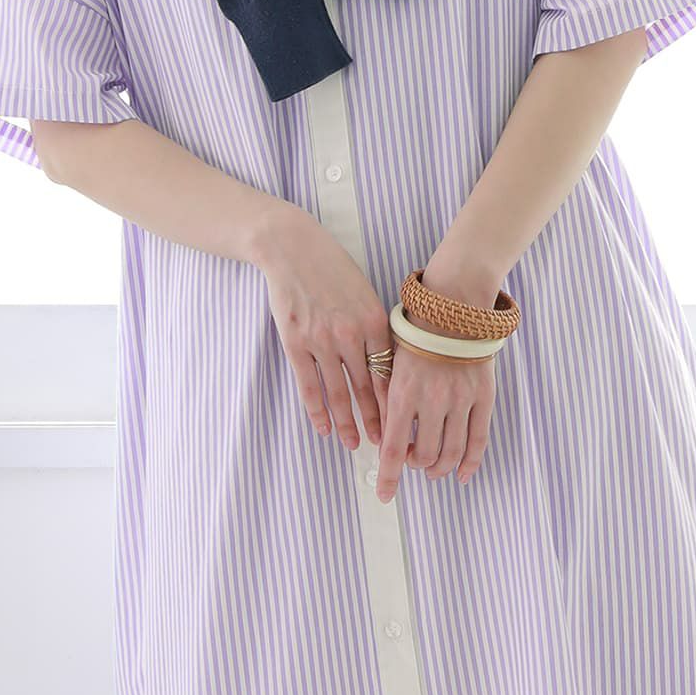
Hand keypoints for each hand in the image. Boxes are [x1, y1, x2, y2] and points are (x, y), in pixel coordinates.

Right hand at [257, 205, 390, 450]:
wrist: (293, 249)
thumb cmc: (334, 271)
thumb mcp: (366, 295)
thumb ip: (377, 329)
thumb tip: (388, 366)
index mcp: (375, 322)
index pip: (389, 373)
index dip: (395, 403)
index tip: (402, 425)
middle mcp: (351, 334)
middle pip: (366, 388)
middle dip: (376, 420)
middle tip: (383, 445)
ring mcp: (322, 340)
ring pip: (338, 392)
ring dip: (347, 422)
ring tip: (353, 444)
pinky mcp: (295, 342)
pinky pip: (309, 385)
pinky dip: (317, 410)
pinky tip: (323, 428)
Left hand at [373, 258, 502, 502]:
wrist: (453, 309)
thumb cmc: (416, 337)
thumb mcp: (391, 366)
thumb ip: (389, 402)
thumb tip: (385, 441)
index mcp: (403, 393)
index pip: (393, 448)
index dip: (390, 477)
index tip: (386, 495)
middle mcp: (432, 401)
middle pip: (423, 455)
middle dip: (416, 465)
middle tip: (413, 461)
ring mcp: (461, 401)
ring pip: (451, 452)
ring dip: (440, 467)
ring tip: (434, 469)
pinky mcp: (483, 398)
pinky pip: (478, 440)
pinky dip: (470, 463)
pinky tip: (462, 474)